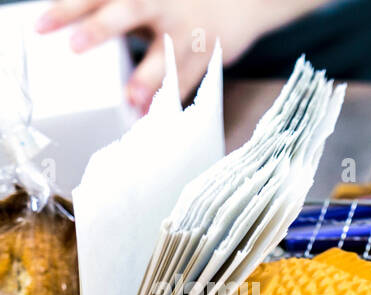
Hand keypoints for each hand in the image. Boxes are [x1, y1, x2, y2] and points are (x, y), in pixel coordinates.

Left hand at [36, 0, 325, 109]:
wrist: (239, 4)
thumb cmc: (179, 5)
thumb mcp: (149, 2)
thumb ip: (113, 13)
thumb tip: (70, 32)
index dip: (69, 8)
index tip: (41, 26)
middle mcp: (162, 5)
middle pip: (127, 10)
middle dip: (101, 28)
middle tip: (76, 47)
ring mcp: (186, 31)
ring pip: (164, 52)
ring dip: (147, 78)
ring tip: (129, 100)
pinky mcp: (207, 55)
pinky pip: (187, 80)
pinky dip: (170, 99)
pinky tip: (153, 117)